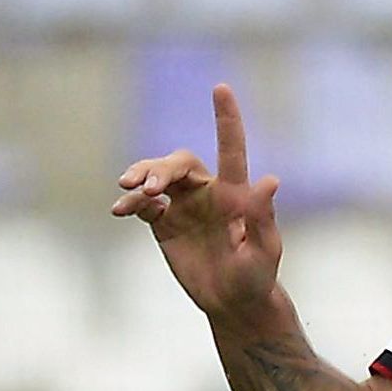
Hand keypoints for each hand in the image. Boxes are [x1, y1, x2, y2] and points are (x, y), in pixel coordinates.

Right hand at [111, 85, 282, 321]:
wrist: (232, 302)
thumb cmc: (256, 277)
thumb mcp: (263, 250)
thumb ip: (262, 217)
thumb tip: (270, 180)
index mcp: (234, 193)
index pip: (231, 149)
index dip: (227, 119)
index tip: (221, 88)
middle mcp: (207, 193)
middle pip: (179, 163)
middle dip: (160, 169)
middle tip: (147, 188)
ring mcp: (183, 206)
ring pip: (157, 178)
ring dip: (142, 178)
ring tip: (129, 192)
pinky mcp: (165, 224)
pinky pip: (144, 205)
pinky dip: (131, 204)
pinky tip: (121, 210)